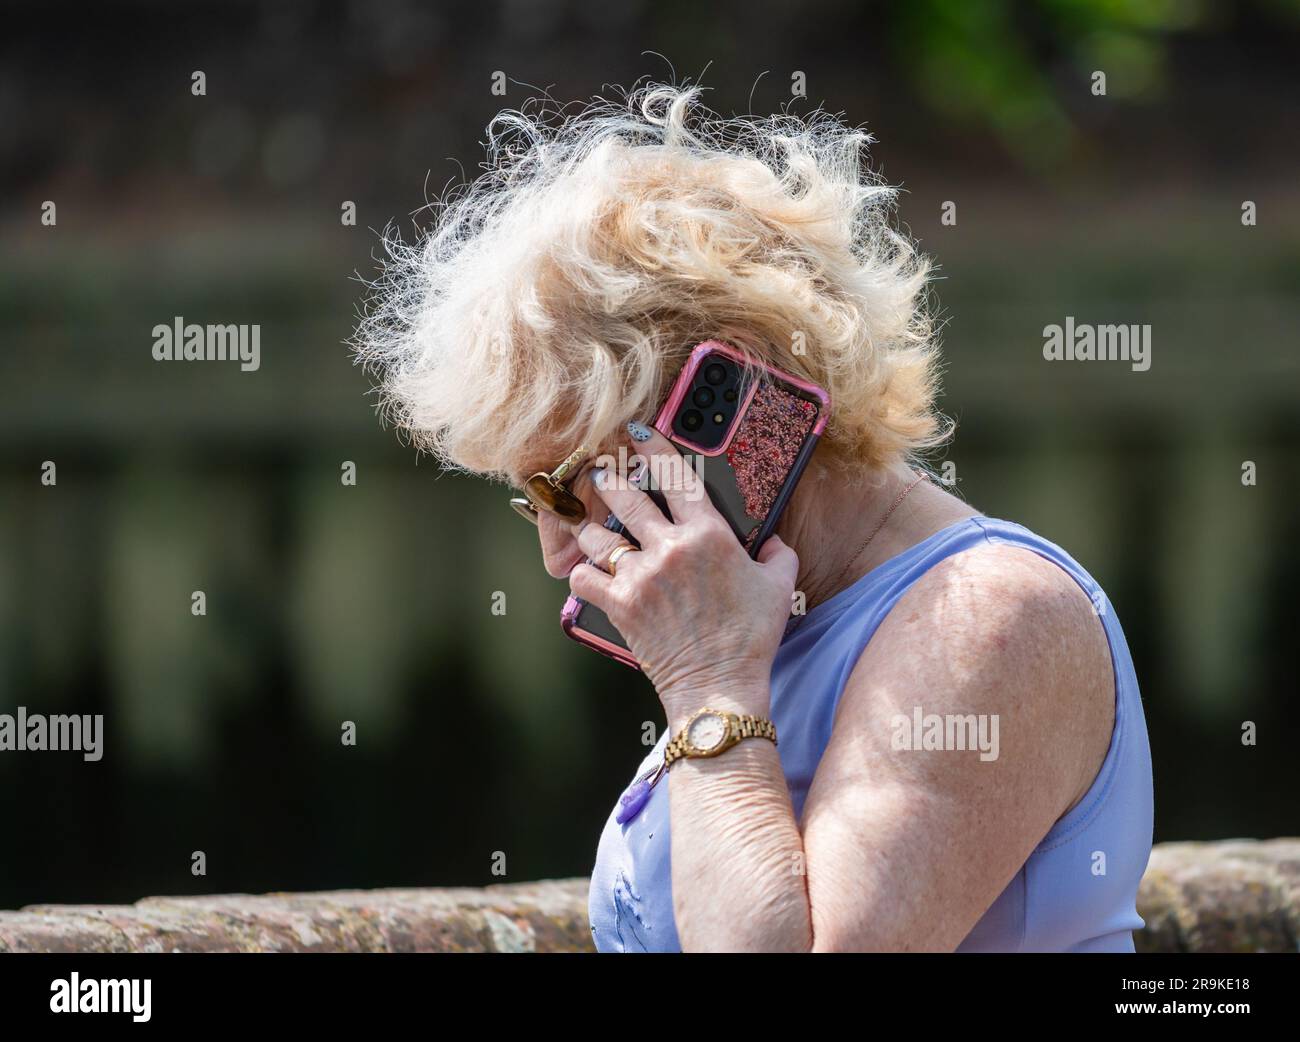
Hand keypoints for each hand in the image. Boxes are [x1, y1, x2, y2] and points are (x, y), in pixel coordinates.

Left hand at [567, 426, 799, 720]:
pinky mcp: (620, 604)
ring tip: (587, 523)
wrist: (720, 686)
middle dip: (608, 477)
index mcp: (709, 535)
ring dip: (590, 527)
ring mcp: (641, 576)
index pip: (676, 475)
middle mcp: (670, 548)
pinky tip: (587, 571)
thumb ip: (777, 553)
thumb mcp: (778, 587)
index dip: (653, 447)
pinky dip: (582, 572)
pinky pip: (584, 576)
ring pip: (596, 534)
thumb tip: (771, 541)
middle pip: (625, 495)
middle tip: (599, 471)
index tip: (639, 431)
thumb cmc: (751, 638)